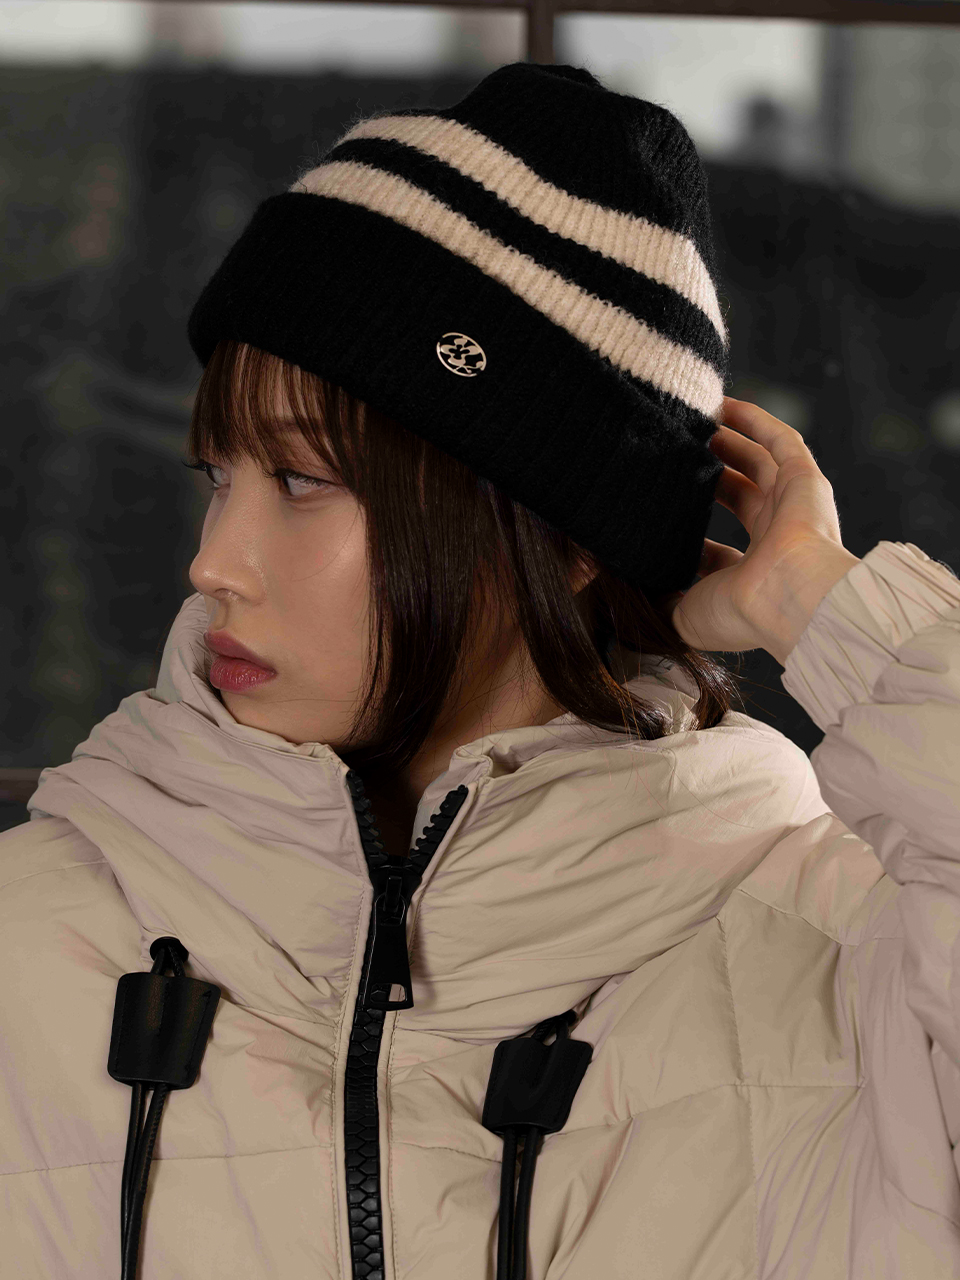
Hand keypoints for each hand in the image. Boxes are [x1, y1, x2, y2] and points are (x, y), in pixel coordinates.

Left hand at [667, 396, 860, 664]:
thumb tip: (628, 597)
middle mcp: (774, 540)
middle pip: (739, 495)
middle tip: (677, 455)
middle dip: (710, 473)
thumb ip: (659, 602)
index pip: (717, 551)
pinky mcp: (805, 480)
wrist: (786, 598)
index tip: (659, 512)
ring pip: (760, 463)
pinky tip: (727, 404)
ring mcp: (792, 508)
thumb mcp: (684, 615)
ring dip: (729, 442)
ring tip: (697, 421)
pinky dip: (756, 421)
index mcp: (749, 576)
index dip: (691, 531)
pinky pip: (781, 441)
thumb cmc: (739, 613)